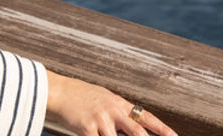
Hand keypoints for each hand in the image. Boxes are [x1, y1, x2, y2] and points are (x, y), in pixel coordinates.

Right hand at [43, 71, 176, 135]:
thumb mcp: (105, 99)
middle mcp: (113, 111)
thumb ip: (119, 114)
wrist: (60, 91)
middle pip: (136, 133)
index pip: (146, 118)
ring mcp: (101, 120)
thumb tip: (132, 127)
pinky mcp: (87, 128)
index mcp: (120, 104)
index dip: (162, 129)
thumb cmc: (82, 97)